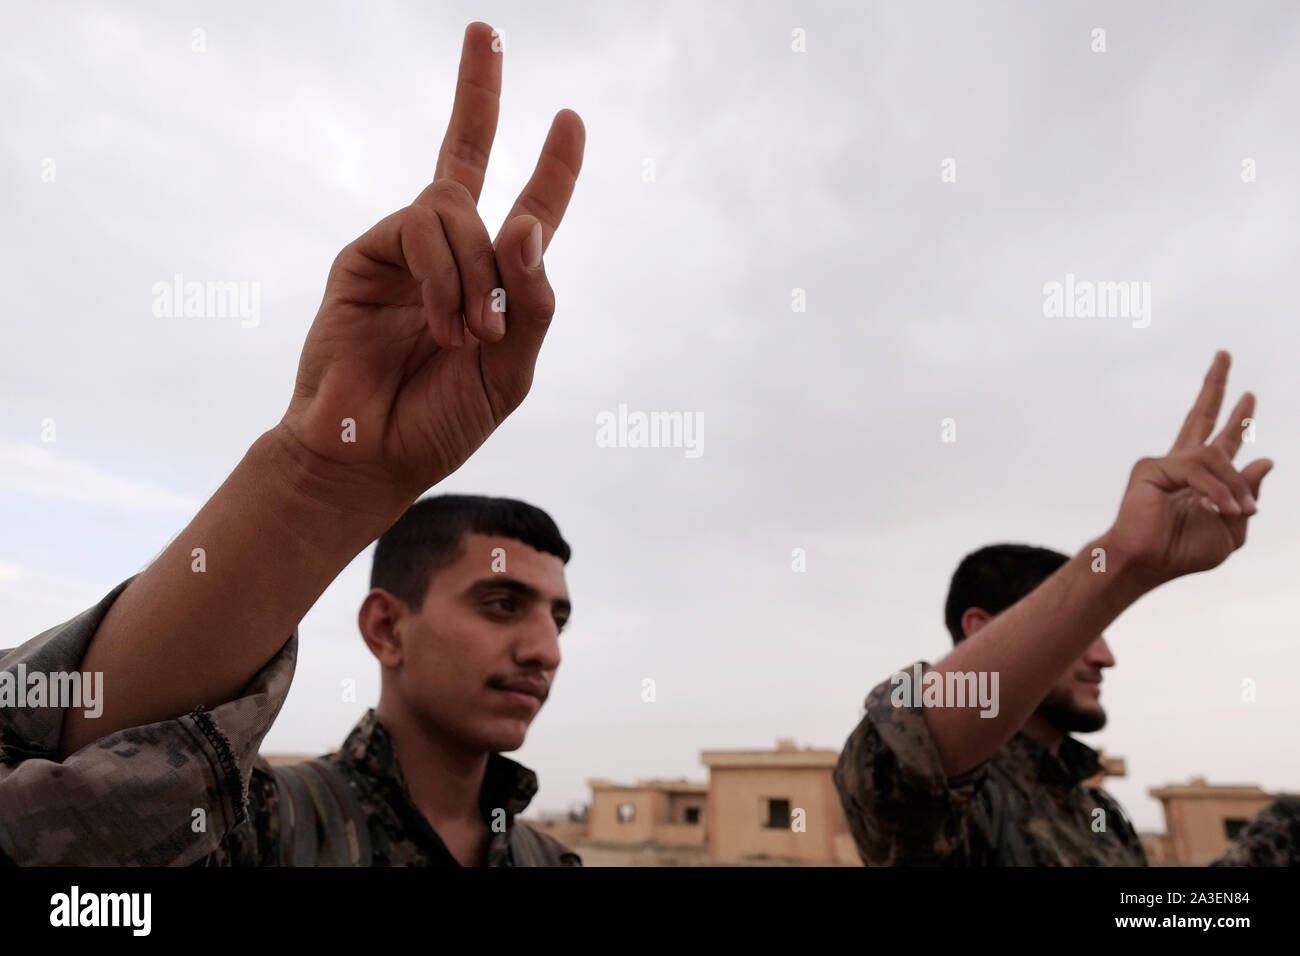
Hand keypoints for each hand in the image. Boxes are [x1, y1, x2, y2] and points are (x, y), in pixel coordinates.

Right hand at [278, 22, 584, 519]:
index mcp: (491, 282)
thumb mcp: (512, 368)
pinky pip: (421, 231)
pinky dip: (446, 279)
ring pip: (457, 211)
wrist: (371, 454)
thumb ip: (532, 301)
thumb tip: (526, 224)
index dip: (552, 169)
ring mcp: (404, 251)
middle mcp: (446, 255)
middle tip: (486, 30)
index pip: (525, 213)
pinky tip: (446, 327)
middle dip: (477, 93)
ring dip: (478, 274)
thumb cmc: (442, 419)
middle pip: (465, 155)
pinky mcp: (364, 255)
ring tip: (473, 336)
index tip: (570, 119)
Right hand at [1103, 351, 1272, 588]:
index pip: (1221, 440)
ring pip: (1215, 456)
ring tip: (1240, 511)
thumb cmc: (1182, 553)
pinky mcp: (1151, 467)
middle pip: (1201, 416)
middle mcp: (1181, 464)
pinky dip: (1217, 491)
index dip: (1237, 419)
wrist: (1147, 564)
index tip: (1249, 395)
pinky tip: (1223, 508)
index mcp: (1200, 479)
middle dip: (1215, 385)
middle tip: (1224, 354)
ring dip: (1234, 486)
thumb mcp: (1232, 530)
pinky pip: (1198, 470)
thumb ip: (1248, 496)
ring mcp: (1164, 463)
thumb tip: (1265, 460)